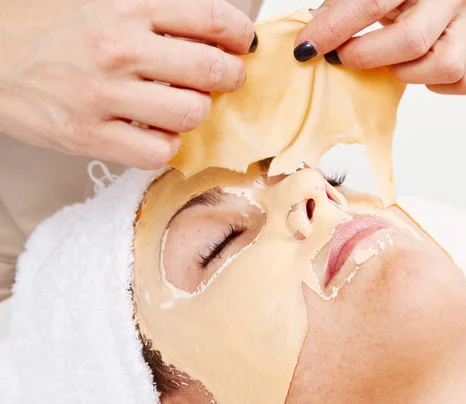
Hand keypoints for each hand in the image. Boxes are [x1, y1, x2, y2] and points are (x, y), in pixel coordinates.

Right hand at [0, 0, 256, 168]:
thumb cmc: (46, 25)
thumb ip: (152, 9)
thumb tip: (210, 25)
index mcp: (126, 5)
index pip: (212, 19)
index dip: (240, 37)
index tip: (243, 46)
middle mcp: (119, 48)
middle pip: (211, 71)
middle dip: (230, 79)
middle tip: (225, 80)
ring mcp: (103, 94)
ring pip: (191, 114)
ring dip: (196, 113)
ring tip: (181, 106)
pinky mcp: (88, 135)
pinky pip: (158, 151)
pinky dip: (166, 144)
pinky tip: (154, 132)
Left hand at [294, 0, 465, 94]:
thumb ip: (340, 9)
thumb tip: (311, 42)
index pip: (373, 2)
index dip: (335, 29)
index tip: (307, 49)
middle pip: (412, 40)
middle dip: (368, 57)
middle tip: (342, 59)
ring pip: (445, 66)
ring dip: (407, 73)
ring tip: (389, 62)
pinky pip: (463, 80)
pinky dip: (435, 84)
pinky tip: (417, 68)